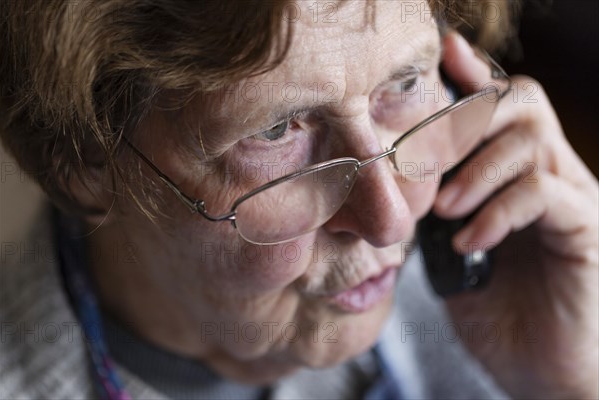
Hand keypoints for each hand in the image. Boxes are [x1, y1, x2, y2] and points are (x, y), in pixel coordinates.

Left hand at [434, 32, 598, 398]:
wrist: (542, 370)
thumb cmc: (495, 309)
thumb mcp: (450, 251)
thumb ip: (435, 211)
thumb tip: (396, 183)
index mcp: (515, 172)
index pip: (499, 103)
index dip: (471, 76)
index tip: (440, 58)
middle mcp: (550, 172)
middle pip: (520, 101)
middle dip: (466, 120)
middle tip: (424, 162)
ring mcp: (573, 198)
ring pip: (532, 139)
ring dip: (476, 170)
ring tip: (444, 211)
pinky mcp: (585, 230)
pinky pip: (545, 193)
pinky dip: (499, 211)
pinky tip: (471, 241)